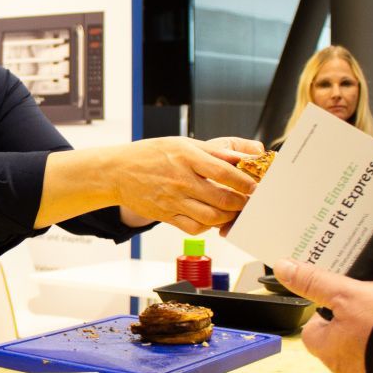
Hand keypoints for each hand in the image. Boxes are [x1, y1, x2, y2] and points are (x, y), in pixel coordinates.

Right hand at [115, 137, 257, 234]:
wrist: (117, 172)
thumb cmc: (150, 155)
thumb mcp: (182, 144)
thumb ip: (213, 152)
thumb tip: (243, 158)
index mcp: (186, 157)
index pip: (225, 172)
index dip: (245, 182)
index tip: (255, 186)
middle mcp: (180, 180)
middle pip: (222, 199)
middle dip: (241, 203)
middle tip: (247, 200)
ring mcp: (172, 200)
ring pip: (211, 217)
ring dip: (227, 216)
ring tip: (231, 210)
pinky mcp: (166, 215)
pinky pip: (194, 228)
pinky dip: (208, 226)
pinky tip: (210, 217)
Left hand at [273, 259, 372, 372]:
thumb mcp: (346, 293)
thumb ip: (315, 281)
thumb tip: (284, 268)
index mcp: (326, 350)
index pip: (312, 329)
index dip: (323, 312)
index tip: (337, 300)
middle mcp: (344, 370)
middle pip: (337, 341)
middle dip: (351, 324)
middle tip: (367, 306)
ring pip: (363, 353)